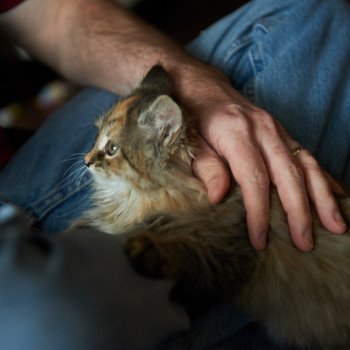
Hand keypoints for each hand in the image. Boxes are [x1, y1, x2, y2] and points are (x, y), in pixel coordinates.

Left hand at [177, 62, 346, 251]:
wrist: (201, 85)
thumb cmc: (192, 115)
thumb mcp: (189, 141)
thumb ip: (205, 166)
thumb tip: (219, 197)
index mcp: (236, 132)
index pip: (254, 179)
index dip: (259, 212)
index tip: (260, 240)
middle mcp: (263, 129)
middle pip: (288, 174)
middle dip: (299, 212)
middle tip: (305, 243)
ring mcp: (276, 129)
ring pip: (306, 164)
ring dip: (323, 197)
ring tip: (336, 226)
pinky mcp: (281, 132)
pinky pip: (307, 155)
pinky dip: (323, 177)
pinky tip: (335, 194)